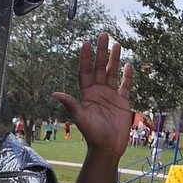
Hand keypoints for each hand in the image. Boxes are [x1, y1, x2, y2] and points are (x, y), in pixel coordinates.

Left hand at [52, 33, 132, 159]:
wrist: (108, 147)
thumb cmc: (92, 135)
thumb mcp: (80, 118)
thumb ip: (70, 105)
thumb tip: (55, 94)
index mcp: (86, 95)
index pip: (85, 72)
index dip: (86, 58)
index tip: (86, 43)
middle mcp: (97, 92)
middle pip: (99, 67)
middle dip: (101, 52)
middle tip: (104, 35)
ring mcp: (110, 96)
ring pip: (112, 73)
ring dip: (114, 59)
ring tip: (116, 44)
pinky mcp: (122, 102)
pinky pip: (125, 85)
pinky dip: (127, 75)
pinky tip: (128, 64)